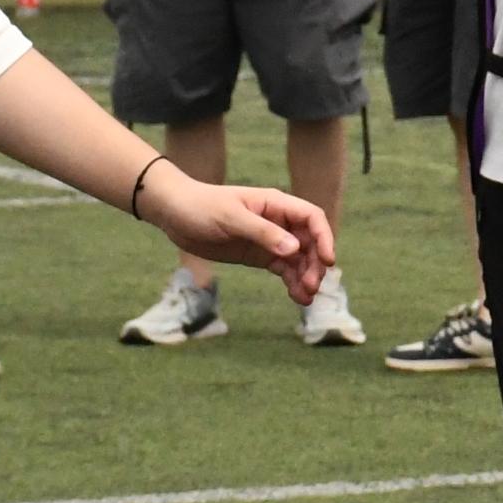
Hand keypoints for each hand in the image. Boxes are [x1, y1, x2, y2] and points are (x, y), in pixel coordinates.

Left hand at [142, 169, 335, 300]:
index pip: (312, 218)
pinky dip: (292, 283)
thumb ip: (262, 232)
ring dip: (306, 277)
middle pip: (310, 243)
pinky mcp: (259, 256)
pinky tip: (297, 298)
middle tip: (312, 286)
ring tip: (306, 297)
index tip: (327, 260)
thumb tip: (293, 249)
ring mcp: (270, 240)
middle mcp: (279, 222)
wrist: (174, 214)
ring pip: (299, 260)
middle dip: (315, 264)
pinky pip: (283, 270)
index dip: (324, 238)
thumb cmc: (201, 207)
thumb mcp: (230, 218)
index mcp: (276, 205)